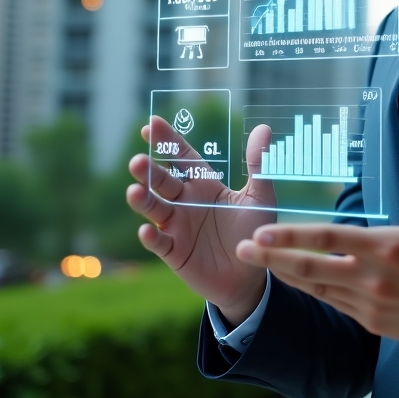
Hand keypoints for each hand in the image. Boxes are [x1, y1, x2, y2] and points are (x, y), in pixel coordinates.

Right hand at [127, 119, 275, 324]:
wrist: (252, 273)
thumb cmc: (255, 231)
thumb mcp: (260, 196)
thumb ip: (259, 164)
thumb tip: (264, 127)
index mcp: (205, 184)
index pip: (181, 157)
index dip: (167, 141)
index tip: (151, 124)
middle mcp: (186, 202)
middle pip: (162, 181)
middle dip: (149, 171)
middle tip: (138, 160)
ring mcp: (177, 226)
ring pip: (154, 208)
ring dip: (143, 200)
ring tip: (135, 190)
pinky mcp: (175, 252)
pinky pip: (159, 243)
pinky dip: (151, 237)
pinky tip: (146, 231)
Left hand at [236, 127, 398, 348]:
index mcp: (389, 248)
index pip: (330, 239)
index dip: (292, 236)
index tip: (261, 231)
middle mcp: (373, 278)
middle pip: (311, 267)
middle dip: (272, 258)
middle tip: (239, 249)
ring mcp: (369, 304)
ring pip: (316, 288)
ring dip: (284, 274)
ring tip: (255, 263)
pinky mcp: (370, 321)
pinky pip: (332, 303)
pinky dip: (310, 290)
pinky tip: (294, 279)